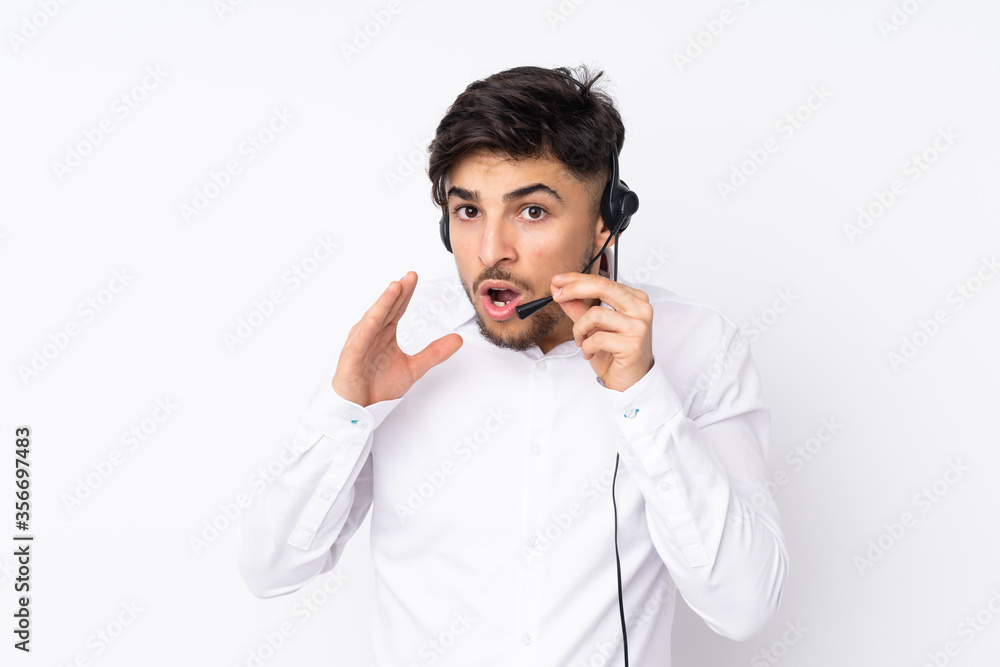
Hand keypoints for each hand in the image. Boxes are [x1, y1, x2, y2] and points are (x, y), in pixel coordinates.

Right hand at [331, 271, 462, 406]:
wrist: (360, 409)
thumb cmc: (378, 386)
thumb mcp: (414, 368)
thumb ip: (434, 353)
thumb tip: (457, 339)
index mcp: (385, 333)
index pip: (396, 308)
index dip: (405, 293)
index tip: (414, 277)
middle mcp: (372, 333)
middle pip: (386, 309)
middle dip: (397, 292)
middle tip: (409, 276)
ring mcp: (360, 343)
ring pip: (373, 319)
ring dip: (383, 303)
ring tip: (394, 287)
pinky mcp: (351, 358)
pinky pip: (360, 342)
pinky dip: (366, 329)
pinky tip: (374, 318)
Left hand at [551, 272, 653, 391]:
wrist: (629, 382)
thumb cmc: (615, 354)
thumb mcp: (592, 327)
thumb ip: (578, 307)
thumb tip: (559, 289)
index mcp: (634, 299)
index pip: (603, 281)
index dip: (576, 279)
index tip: (557, 281)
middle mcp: (641, 309)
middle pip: (602, 287)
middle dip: (573, 289)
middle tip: (557, 296)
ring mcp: (638, 326)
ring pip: (595, 314)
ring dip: (579, 330)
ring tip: (581, 341)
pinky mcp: (633, 344)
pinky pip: (597, 338)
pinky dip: (586, 347)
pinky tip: (590, 353)